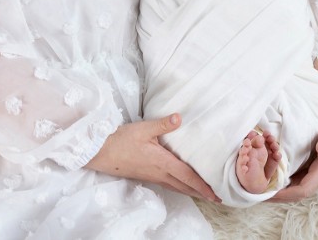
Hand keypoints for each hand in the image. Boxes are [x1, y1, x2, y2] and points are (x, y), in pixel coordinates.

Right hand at [86, 113, 219, 202]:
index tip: (215, 193)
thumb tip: (180, 118)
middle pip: (184, 186)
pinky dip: (179, 187)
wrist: (100, 152)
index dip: (202, 185)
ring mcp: (152, 176)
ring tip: (203, 194)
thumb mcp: (143, 129)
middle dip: (201, 193)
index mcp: (162, 163)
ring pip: (176, 187)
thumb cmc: (121, 140)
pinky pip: (168, 184)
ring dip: (191, 191)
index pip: (187, 176)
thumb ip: (163, 124)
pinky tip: (180, 185)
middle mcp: (159, 173)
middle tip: (216, 199)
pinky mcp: (146, 175)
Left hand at [270, 107, 317, 201]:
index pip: (304, 189)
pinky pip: (300, 180)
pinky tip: (275, 178)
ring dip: (283, 191)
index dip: (287, 194)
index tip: (271, 194)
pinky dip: (287, 182)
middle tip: (260, 195)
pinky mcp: (315, 168)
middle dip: (281, 196)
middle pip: (299, 193)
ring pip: (299, 188)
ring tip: (264, 190)